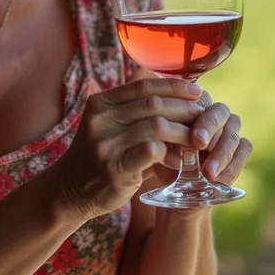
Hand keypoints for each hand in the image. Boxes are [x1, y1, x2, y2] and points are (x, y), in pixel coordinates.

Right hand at [54, 77, 203, 218]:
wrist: (71, 189)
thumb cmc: (100, 152)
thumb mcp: (107, 122)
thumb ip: (131, 105)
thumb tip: (169, 84)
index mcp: (100, 102)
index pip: (143, 86)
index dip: (173, 86)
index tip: (196, 91)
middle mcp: (100, 119)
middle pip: (152, 104)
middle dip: (183, 108)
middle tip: (203, 116)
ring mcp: (105, 144)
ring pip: (156, 126)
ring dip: (183, 131)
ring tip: (198, 139)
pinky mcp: (114, 169)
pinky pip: (150, 152)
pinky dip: (170, 152)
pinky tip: (180, 159)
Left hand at [152, 89, 252, 186]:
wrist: (174, 186)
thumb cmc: (163, 157)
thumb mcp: (159, 143)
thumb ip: (164, 134)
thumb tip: (164, 133)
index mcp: (194, 104)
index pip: (201, 102)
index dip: (199, 119)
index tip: (194, 138)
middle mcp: (215, 113)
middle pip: (220, 113)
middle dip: (210, 129)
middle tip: (200, 144)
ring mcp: (230, 130)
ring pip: (233, 134)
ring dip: (222, 153)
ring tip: (209, 172)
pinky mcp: (240, 148)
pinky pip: (244, 149)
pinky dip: (232, 165)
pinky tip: (218, 178)